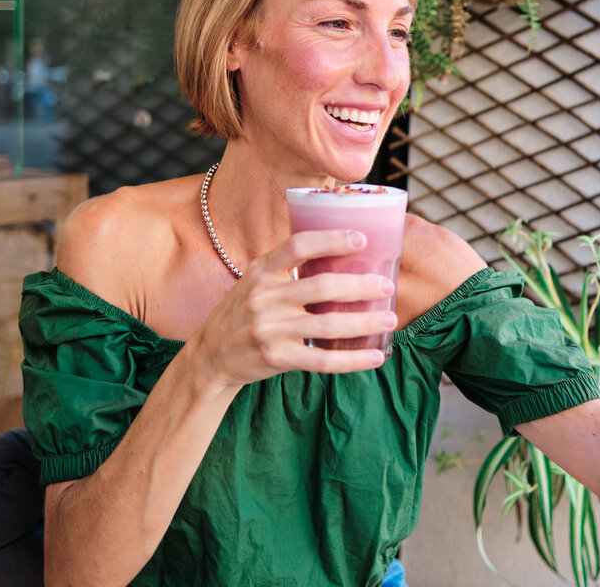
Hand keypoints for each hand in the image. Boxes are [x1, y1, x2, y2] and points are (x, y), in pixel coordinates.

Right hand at [189, 229, 397, 389]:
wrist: (209, 356)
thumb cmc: (244, 314)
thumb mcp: (255, 282)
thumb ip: (287, 270)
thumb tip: (340, 253)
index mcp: (261, 271)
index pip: (298, 245)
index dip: (331, 239)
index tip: (362, 239)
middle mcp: (263, 297)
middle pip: (322, 286)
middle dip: (362, 286)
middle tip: (388, 286)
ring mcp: (269, 329)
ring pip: (328, 323)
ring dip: (365, 321)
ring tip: (390, 318)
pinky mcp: (276, 358)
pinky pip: (323, 359)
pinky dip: (353, 359)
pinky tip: (375, 356)